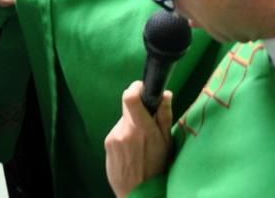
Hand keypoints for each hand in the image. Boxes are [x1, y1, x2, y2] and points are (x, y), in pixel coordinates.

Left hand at [105, 81, 173, 197]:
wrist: (136, 193)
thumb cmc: (157, 169)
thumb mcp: (167, 144)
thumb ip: (164, 117)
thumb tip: (166, 94)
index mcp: (142, 129)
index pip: (130, 97)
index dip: (136, 88)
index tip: (143, 89)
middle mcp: (124, 130)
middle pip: (128, 107)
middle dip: (138, 110)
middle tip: (148, 124)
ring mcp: (114, 137)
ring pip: (124, 120)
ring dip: (132, 125)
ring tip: (140, 144)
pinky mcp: (107, 143)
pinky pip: (118, 132)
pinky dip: (125, 136)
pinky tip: (132, 151)